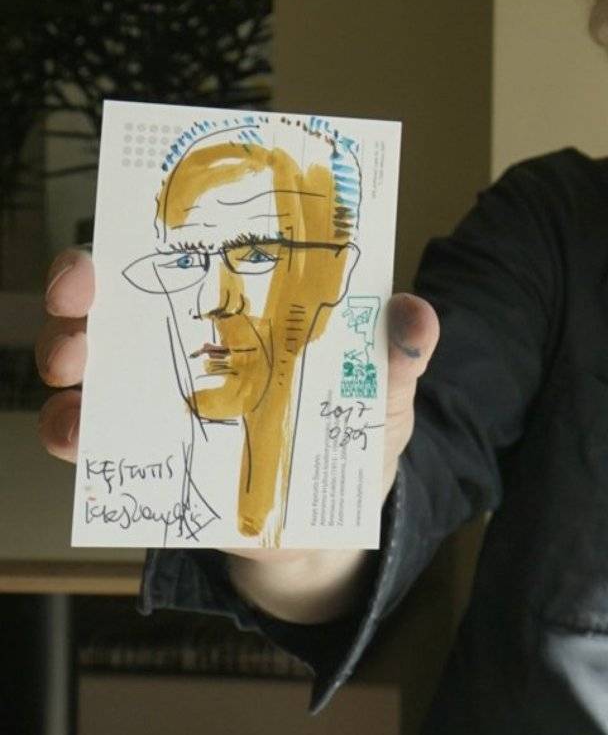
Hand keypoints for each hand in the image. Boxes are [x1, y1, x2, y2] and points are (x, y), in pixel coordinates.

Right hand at [36, 248, 439, 495]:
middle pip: (109, 294)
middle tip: (81, 289)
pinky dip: (71, 429)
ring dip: (66, 351)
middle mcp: (181, 339)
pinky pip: (83, 438)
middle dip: (81, 281)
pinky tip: (80, 430)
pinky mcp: (137, 455)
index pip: (186, 248)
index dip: (156, 221)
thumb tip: (413, 314)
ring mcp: (151, 395)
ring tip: (76, 362)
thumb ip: (399, 352)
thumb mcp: (384, 388)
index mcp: (240, 306)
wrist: (330, 526)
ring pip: (82, 358)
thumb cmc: (352, 435)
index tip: (146, 208)